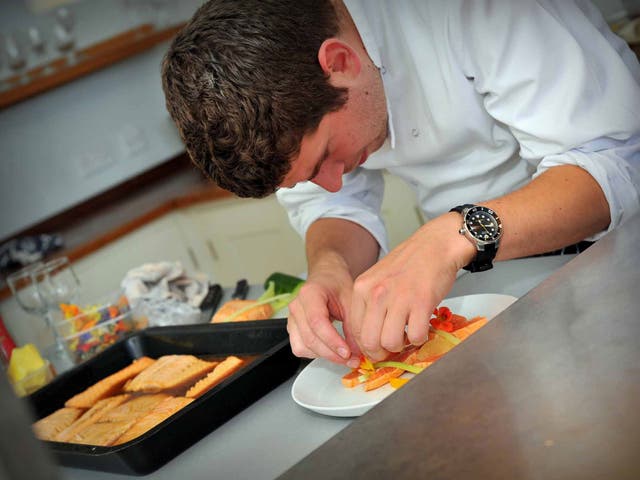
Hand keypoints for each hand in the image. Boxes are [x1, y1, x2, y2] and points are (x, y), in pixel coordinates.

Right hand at [287, 259, 360, 366]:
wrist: (327, 278)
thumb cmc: (337, 285)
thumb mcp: (351, 300)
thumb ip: (353, 325)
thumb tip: (357, 351)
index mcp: (310, 294)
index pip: (317, 322)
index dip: (332, 340)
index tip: (348, 352)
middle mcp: (296, 306)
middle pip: (310, 338)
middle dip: (332, 353)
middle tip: (352, 359)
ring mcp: (291, 318)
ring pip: (303, 346)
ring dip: (324, 355)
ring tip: (344, 357)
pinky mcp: (293, 329)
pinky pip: (300, 348)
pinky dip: (316, 354)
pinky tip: (331, 351)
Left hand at [348, 213, 474, 360]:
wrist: (435, 245)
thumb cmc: (409, 263)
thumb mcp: (377, 279)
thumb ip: (369, 304)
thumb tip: (368, 337)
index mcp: (362, 287)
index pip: (355, 330)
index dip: (366, 346)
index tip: (376, 348)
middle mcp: (376, 293)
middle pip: (370, 342)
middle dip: (381, 353)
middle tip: (392, 348)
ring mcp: (398, 298)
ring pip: (391, 343)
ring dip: (402, 345)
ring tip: (408, 333)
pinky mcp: (421, 302)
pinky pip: (416, 336)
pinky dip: (420, 338)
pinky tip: (422, 326)